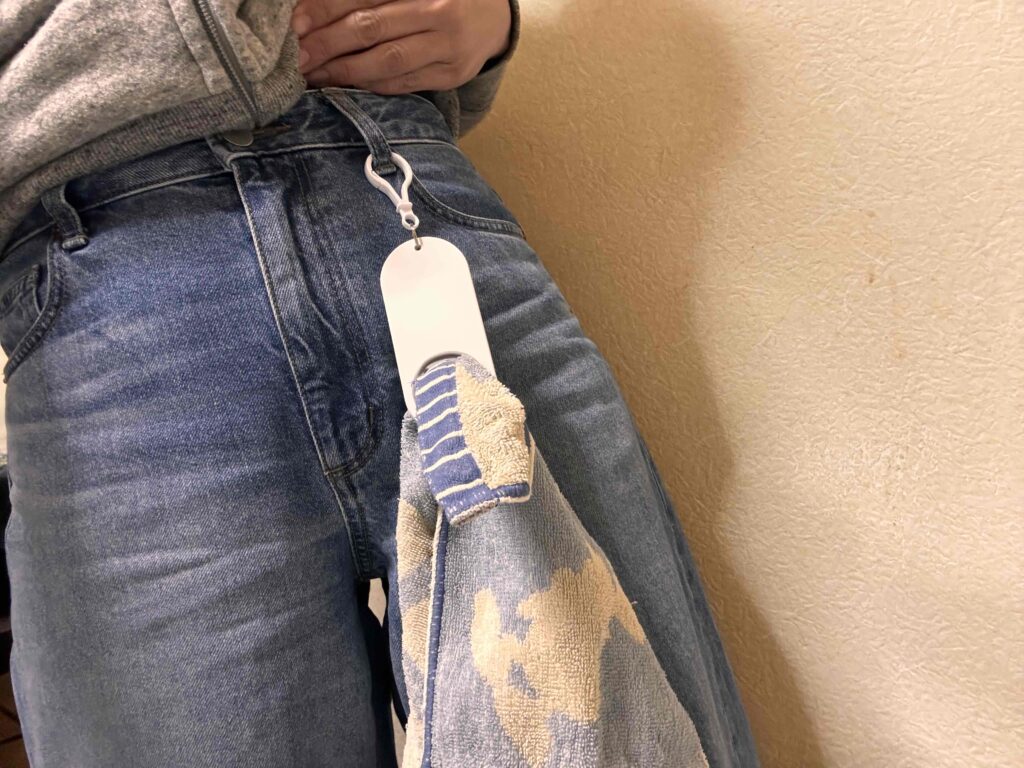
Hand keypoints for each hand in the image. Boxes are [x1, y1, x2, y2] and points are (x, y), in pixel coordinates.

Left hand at [292, 0, 511, 93]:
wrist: (495, 18)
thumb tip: (316, 8)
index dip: (328, 9)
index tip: (296, 23)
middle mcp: (440, 14)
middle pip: (372, 29)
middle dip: (329, 44)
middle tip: (297, 56)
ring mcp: (448, 48)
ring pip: (387, 63)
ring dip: (344, 71)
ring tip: (314, 74)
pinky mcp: (451, 75)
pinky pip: (403, 83)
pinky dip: (370, 85)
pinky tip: (345, 84)